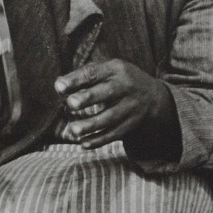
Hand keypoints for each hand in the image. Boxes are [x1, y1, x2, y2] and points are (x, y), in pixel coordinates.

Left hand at [55, 59, 173, 148]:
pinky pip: (115, 134)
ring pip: (110, 117)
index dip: (76, 79)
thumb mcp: (107, 70)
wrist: (154, 96)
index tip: (59, 87)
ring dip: (91, 125)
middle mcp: (125, 87)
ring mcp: (131, 106)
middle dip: (87, 99)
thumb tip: (59, 85)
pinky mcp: (132, 123)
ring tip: (73, 130)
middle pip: (106, 93)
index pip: (94, 73)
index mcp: (115, 69)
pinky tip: (84, 143)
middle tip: (70, 104)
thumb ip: (84, 75)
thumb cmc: (118, 80)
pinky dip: (99, 140)